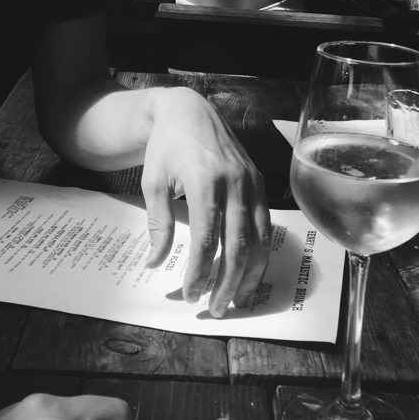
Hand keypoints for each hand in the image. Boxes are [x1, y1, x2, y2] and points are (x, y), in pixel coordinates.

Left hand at [141, 87, 271, 318]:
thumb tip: (156, 263)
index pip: (207, 239)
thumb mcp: (153, 182)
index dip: (200, 272)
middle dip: (227, 283)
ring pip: (259, 239)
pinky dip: (259, 253)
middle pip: (238, 245)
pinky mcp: (259, 182)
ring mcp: (251, 182)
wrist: (189, 110)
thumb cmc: (166, 146)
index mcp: (205, 181)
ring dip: (249, 275)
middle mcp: (234, 182)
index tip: (189, 295)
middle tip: (214, 309)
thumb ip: (158, 224)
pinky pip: (265, 225)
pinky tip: (248, 272)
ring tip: (235, 301)